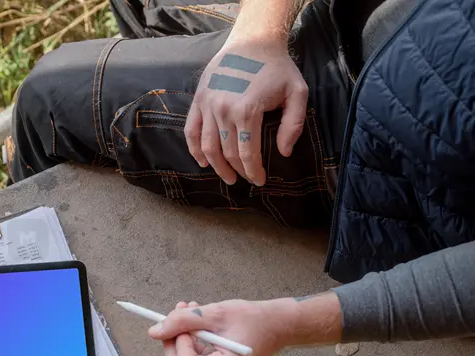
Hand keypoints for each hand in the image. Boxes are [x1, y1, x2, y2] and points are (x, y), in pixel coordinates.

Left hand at [149, 300, 281, 355]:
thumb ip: (183, 321)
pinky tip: (198, 330)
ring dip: (181, 344)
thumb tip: (153, 332)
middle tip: (177, 317)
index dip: (178, 345)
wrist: (277, 326)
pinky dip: (191, 349)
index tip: (182, 324)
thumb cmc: (252, 318)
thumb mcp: (215, 313)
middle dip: (174, 344)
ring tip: (191, 318)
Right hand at [184, 38, 308, 185]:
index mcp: (247, 110)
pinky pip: (191, 132)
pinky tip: (203, 162)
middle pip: (227, 153)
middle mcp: (223, 110)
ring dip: (216, 167)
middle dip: (238, 171)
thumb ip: (293, 125)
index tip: (259, 181)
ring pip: (208, 147)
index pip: (247, 153)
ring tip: (226, 177)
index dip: (254, 171)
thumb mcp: (297, 92)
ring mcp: (208, 106)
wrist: (252, 41)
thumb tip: (283, 152)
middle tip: (245, 179)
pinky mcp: (198, 101)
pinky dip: (194, 150)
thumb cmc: (277, 68)